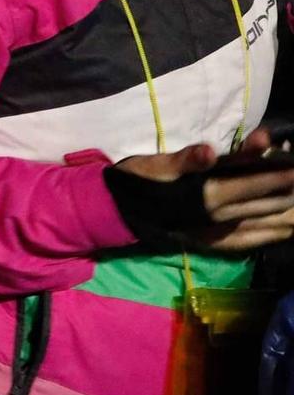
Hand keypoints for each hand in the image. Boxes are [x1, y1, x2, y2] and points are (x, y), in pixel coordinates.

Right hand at [116, 131, 293, 252]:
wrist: (118, 212)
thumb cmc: (138, 181)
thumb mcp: (157, 164)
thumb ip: (186, 159)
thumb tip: (208, 152)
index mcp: (206, 196)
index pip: (253, 185)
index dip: (280, 176)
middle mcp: (217, 218)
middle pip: (265, 205)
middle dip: (289, 193)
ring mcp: (217, 233)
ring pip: (263, 225)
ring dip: (285, 215)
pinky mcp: (213, 242)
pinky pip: (251, 241)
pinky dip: (271, 234)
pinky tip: (283, 229)